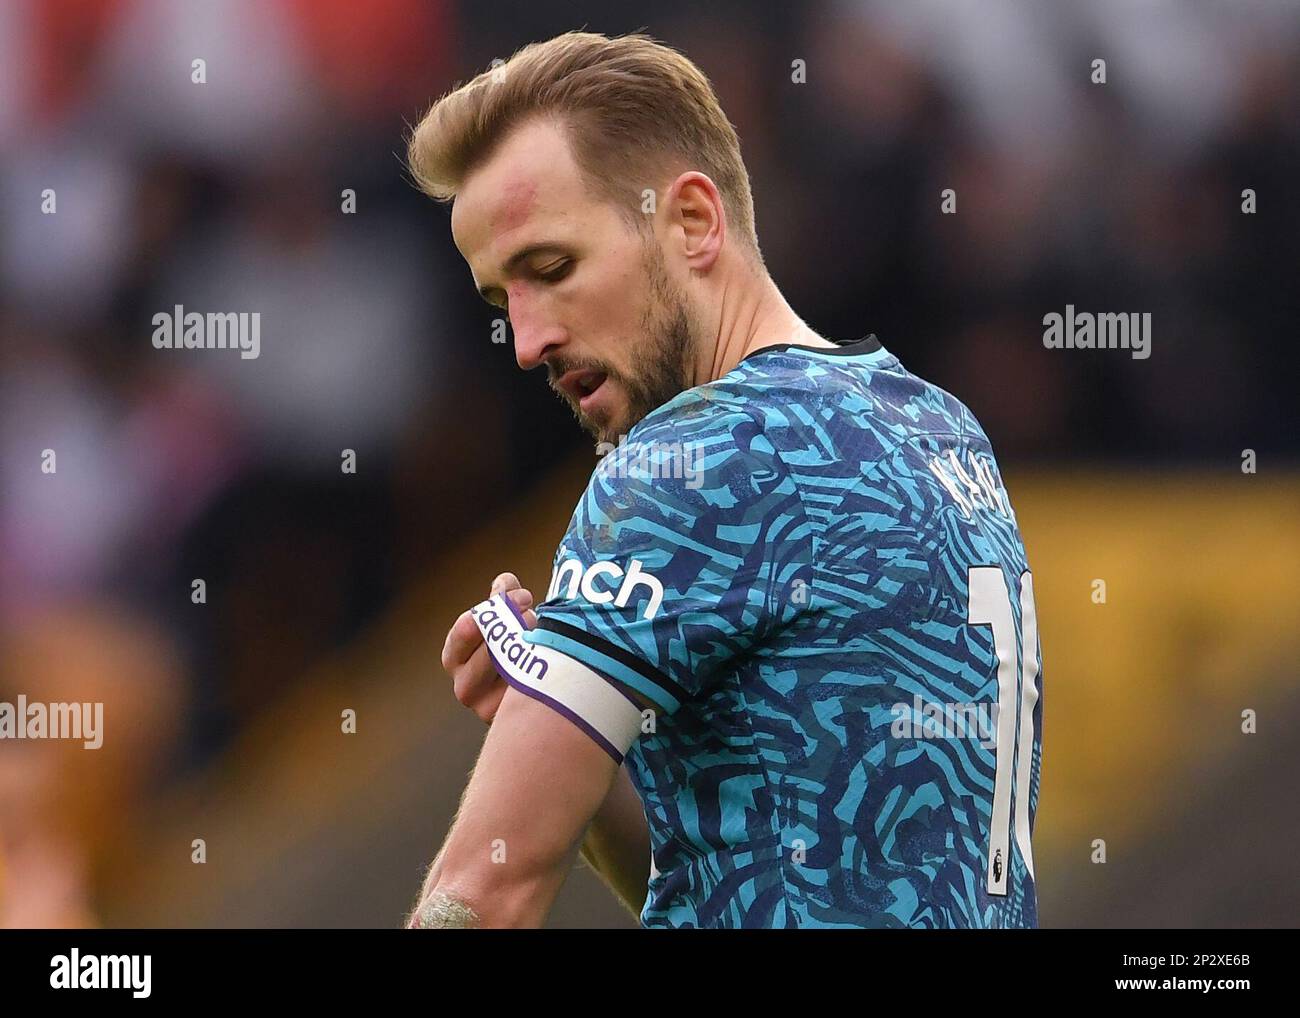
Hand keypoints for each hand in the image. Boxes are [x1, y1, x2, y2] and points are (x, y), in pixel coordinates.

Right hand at [441, 572, 536, 723]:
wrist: (531, 693)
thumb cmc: (512, 648)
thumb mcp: (504, 621)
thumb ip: (503, 599)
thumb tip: (506, 583)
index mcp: (455, 659)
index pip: (463, 633)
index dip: (491, 611)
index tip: (518, 595)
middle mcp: (465, 687)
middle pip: (486, 655)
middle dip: (515, 626)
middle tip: (535, 610)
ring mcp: (487, 708)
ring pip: (509, 674)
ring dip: (530, 647)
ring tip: (546, 632)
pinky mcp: (513, 720)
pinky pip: (530, 692)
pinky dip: (544, 670)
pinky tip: (556, 656)